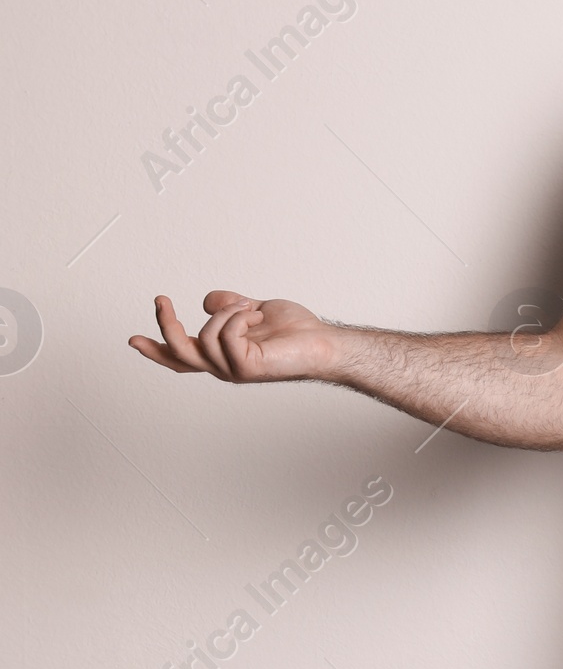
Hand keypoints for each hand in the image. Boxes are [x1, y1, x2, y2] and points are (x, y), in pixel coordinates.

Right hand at [129, 291, 339, 382]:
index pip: (182, 357)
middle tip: (160, 298)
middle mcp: (224, 366)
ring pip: (204, 336)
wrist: (323, 342)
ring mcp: (234, 369)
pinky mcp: (247, 368)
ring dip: (226, 312)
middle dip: (165, 326)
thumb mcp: (252, 310)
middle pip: (179, 353)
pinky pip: (226, 334)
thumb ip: (228, 305)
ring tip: (250, 307)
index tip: (132, 339)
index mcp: (222, 355)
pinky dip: (239, 316)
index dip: (156, 349)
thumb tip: (206, 300)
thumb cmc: (295, 330)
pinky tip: (257, 315)